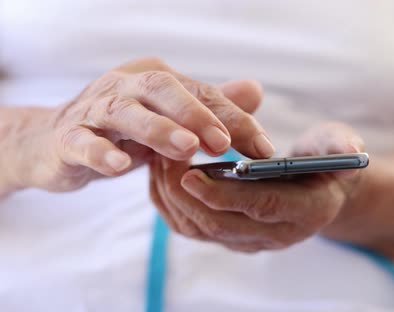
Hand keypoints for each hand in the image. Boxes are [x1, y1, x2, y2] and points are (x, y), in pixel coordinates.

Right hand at [16, 58, 273, 191]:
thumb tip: (255, 91)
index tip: (264, 149)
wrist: (54, 142)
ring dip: (157, 129)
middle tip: (223, 143)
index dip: (235, 118)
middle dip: (197, 114)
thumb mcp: (170, 117)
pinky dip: (102, 152)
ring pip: (125, 111)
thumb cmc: (123, 130)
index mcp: (156, 79)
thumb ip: (211, 105)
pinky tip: (121, 166)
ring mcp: (94, 109)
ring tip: (186, 149)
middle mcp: (126, 85)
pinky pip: (83, 142)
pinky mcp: (68, 138)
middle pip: (163, 89)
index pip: (202, 93)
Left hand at [150, 122, 364, 251]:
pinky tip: (160, 173)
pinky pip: (192, 228)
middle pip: (221, 224)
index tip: (191, 172)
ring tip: (157, 158)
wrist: (320, 189)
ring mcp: (251, 240)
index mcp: (306, 211)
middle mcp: (277, 234)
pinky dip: (170, 203)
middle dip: (185, 194)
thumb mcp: (339, 144)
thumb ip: (340, 146)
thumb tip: (349, 153)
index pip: (261, 207)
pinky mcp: (231, 237)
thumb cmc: (326, 160)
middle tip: (162, 157)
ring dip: (172, 196)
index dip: (225, 193)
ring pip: (200, 229)